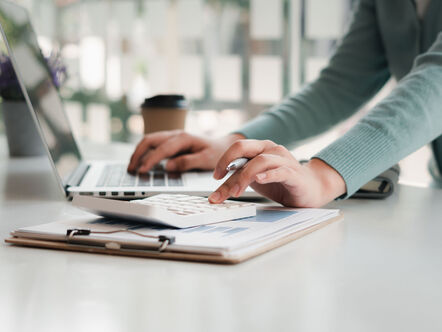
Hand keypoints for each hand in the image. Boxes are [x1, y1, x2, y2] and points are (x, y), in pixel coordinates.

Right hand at [127, 131, 244, 172]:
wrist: (222, 146)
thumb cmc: (216, 153)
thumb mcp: (206, 159)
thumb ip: (187, 163)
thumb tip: (168, 166)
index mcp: (184, 138)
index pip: (162, 149)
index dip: (151, 160)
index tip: (142, 170)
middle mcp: (175, 135)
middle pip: (150, 140)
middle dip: (138, 154)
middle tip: (130, 169)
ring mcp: (171, 137)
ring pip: (149, 141)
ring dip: (138, 152)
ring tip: (131, 167)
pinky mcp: (170, 143)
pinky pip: (153, 145)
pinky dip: (144, 152)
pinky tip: (140, 163)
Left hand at [208, 139, 346, 207]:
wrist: (311, 188)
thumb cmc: (281, 183)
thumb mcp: (255, 181)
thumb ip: (238, 180)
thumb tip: (216, 190)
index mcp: (259, 148)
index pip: (236, 150)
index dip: (222, 162)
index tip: (214, 178)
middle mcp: (270, 149)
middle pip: (244, 147)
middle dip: (227, 161)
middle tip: (218, 179)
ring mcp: (283, 160)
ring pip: (260, 161)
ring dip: (244, 176)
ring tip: (236, 192)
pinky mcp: (294, 174)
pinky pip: (280, 171)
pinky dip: (268, 175)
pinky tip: (259, 180)